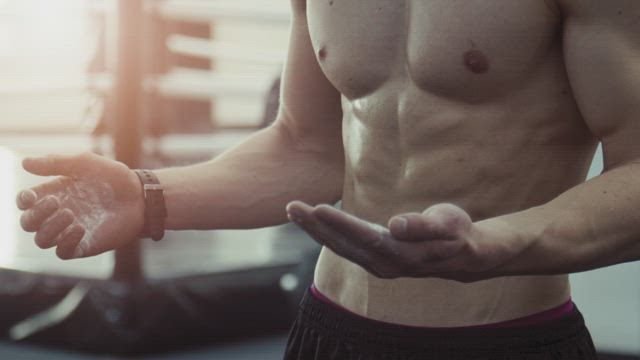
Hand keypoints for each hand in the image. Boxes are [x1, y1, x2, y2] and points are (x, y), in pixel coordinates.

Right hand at [16, 152, 144, 259]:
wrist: (141, 196)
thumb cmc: (114, 178)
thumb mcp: (85, 164)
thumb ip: (57, 163)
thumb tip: (24, 162)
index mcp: (54, 194)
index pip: (25, 202)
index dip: (22, 200)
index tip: (32, 196)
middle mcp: (58, 214)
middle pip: (28, 223)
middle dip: (35, 214)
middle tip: (56, 202)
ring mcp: (70, 231)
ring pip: (42, 240)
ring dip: (50, 228)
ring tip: (70, 213)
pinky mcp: (84, 245)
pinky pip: (62, 253)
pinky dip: (65, 242)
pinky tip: (79, 228)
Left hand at [286, 202, 508, 281]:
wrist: (464, 255)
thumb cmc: (456, 233)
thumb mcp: (448, 224)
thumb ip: (423, 226)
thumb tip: (396, 225)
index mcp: (400, 254)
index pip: (363, 237)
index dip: (339, 224)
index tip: (317, 208)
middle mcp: (384, 264)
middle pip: (343, 244)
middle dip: (315, 226)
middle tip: (291, 206)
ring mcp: (377, 265)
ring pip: (339, 247)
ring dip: (315, 230)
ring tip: (294, 210)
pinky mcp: (374, 260)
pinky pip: (344, 247)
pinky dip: (326, 234)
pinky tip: (313, 221)